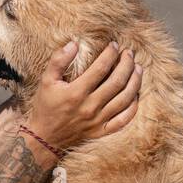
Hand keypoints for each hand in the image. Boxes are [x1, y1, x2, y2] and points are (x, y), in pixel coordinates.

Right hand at [25, 40, 141, 155]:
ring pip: (124, 99)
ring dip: (134, 82)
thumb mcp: (46, 80)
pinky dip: (133, 107)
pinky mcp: (101, 131)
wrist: (44, 137)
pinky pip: (124, 120)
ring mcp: (97, 121)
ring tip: (138, 69)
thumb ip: (58, 61)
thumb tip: (74, 44)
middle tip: (129, 53)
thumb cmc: (45, 106)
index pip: (100, 68)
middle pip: (117, 82)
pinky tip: (135, 95)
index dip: (110, 54)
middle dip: (126, 64)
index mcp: (76, 93)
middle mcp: (89, 107)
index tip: (114, 45)